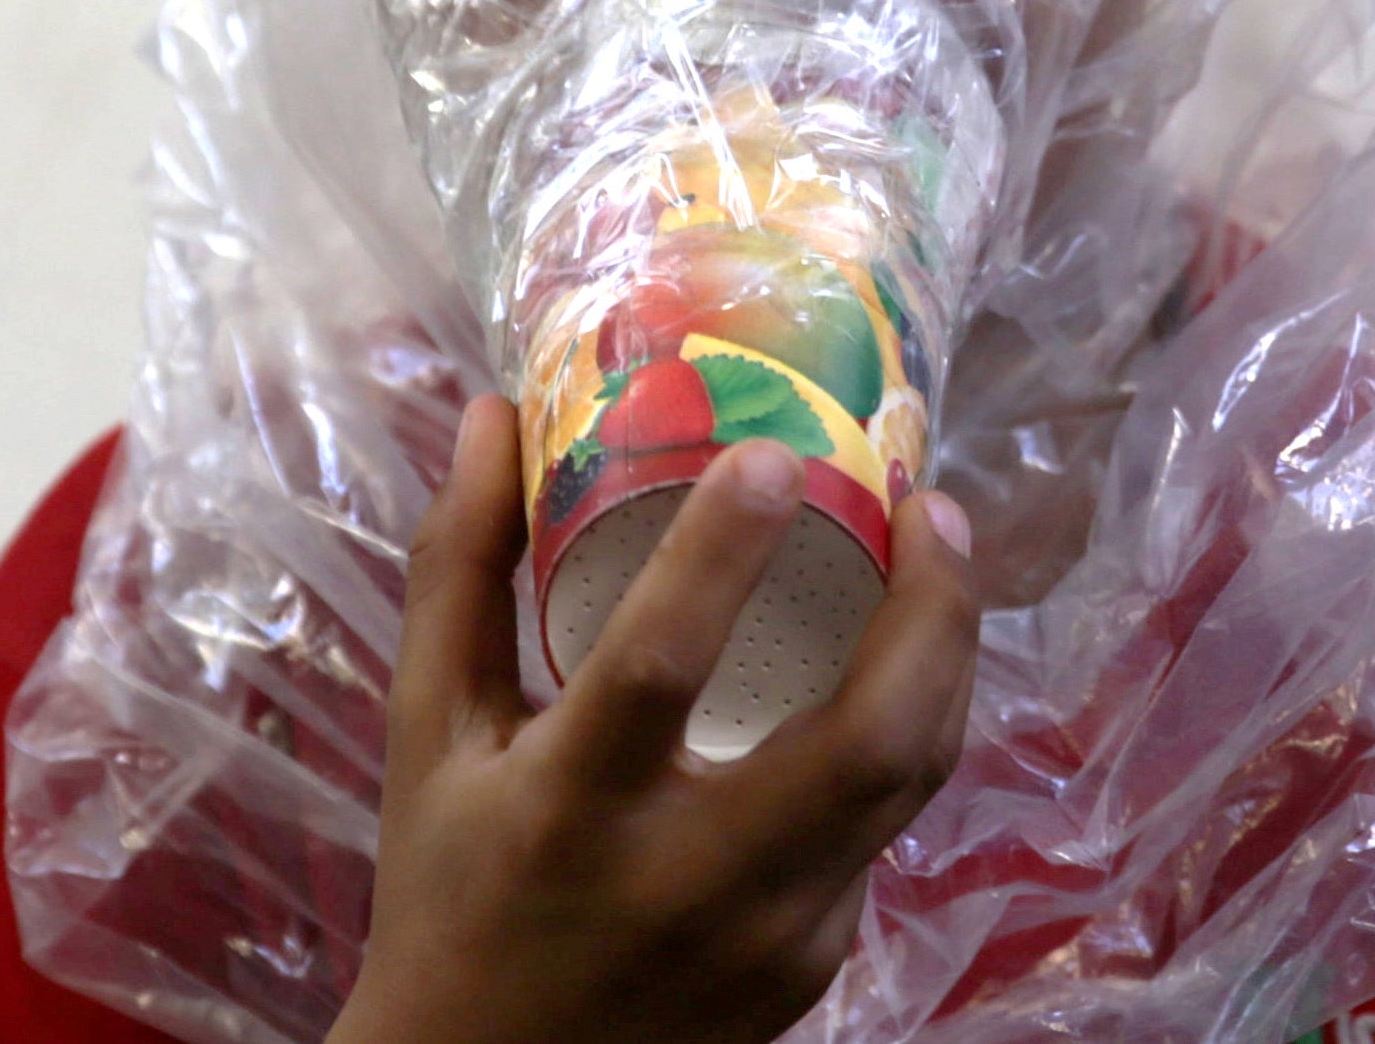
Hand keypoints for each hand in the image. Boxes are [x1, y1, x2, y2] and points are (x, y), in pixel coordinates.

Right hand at [329, 396, 980, 1043]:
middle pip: (864, 742)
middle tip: (928, 505)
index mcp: (569, 809)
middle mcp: (688, 879)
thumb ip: (461, 571)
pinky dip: (898, 732)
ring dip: (944, 659)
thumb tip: (494, 411)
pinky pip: (881, 827)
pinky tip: (890, 663)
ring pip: (908, 784)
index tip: (772, 454)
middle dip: (926, 612)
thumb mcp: (430, 734)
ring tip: (939, 558)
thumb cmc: (446, 891)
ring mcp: (772, 935)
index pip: (660, 666)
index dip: (721, 553)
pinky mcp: (816, 964)